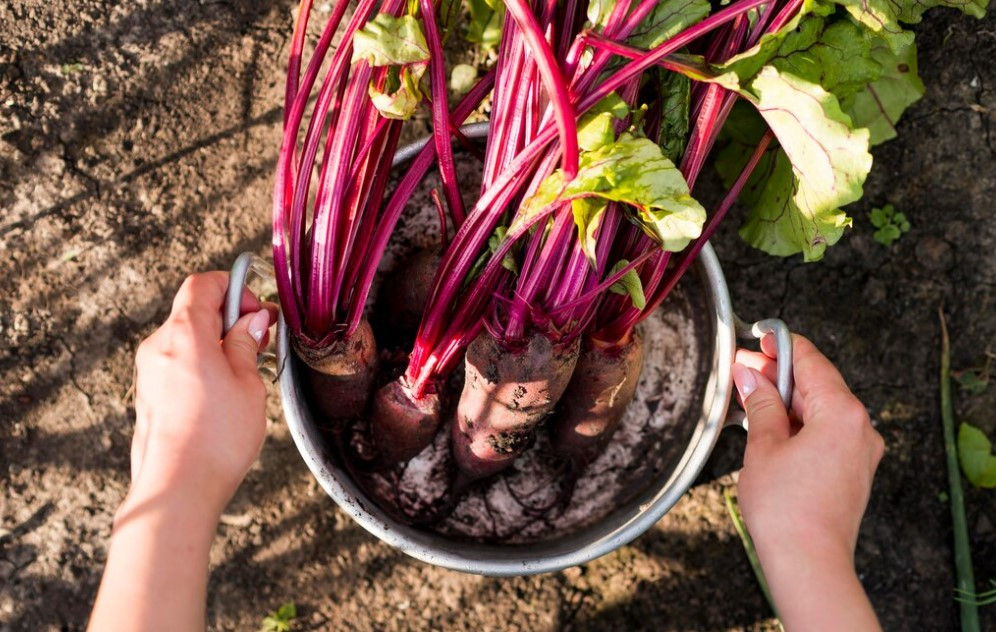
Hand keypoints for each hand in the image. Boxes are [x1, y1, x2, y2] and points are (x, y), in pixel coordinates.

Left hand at [128, 271, 276, 517]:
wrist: (178, 489)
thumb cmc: (216, 438)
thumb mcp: (248, 383)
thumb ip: (246, 345)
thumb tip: (251, 323)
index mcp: (184, 333)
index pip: (202, 284)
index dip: (234, 288)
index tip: (258, 310)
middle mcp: (159, 347)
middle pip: (193, 311)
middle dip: (230, 319)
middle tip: (259, 342)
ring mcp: (149, 372)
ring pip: (186, 340)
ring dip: (217, 345)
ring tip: (246, 373)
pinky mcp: (149, 396)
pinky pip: (178, 365)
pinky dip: (202, 366)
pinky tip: (224, 395)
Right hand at [734, 334, 883, 630]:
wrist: (808, 562)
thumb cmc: (788, 511)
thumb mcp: (763, 446)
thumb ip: (760, 403)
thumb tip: (751, 376)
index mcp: (843, 413)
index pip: (811, 361)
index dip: (780, 346)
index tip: (758, 337)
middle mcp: (861, 427)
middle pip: (817, 384)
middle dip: (777, 375)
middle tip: (742, 370)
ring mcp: (860, 450)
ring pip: (821, 408)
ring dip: (786, 400)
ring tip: (749, 400)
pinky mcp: (853, 469)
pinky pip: (826, 431)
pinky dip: (799, 422)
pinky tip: (770, 425)